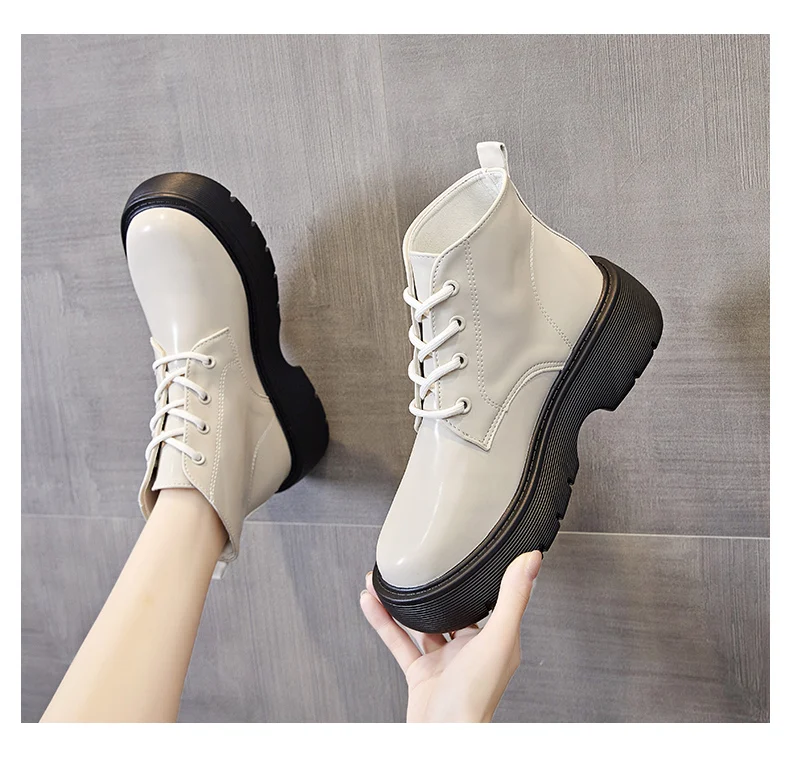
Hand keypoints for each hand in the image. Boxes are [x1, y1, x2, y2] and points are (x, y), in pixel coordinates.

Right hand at [360, 551, 541, 721]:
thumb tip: (531, 560)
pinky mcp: (421, 674)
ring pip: (421, 623)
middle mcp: (470, 650)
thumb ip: (512, 598)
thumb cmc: (474, 699)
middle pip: (451, 610)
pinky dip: (383, 621)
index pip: (490, 601)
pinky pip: (399, 641)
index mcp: (495, 641)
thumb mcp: (497, 639)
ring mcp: (444, 662)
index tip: (470, 554)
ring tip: (386, 580)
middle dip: (434, 589)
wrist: (442, 737)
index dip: (478, 579)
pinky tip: (372, 603)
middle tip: (421, 565)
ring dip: (403, 602)